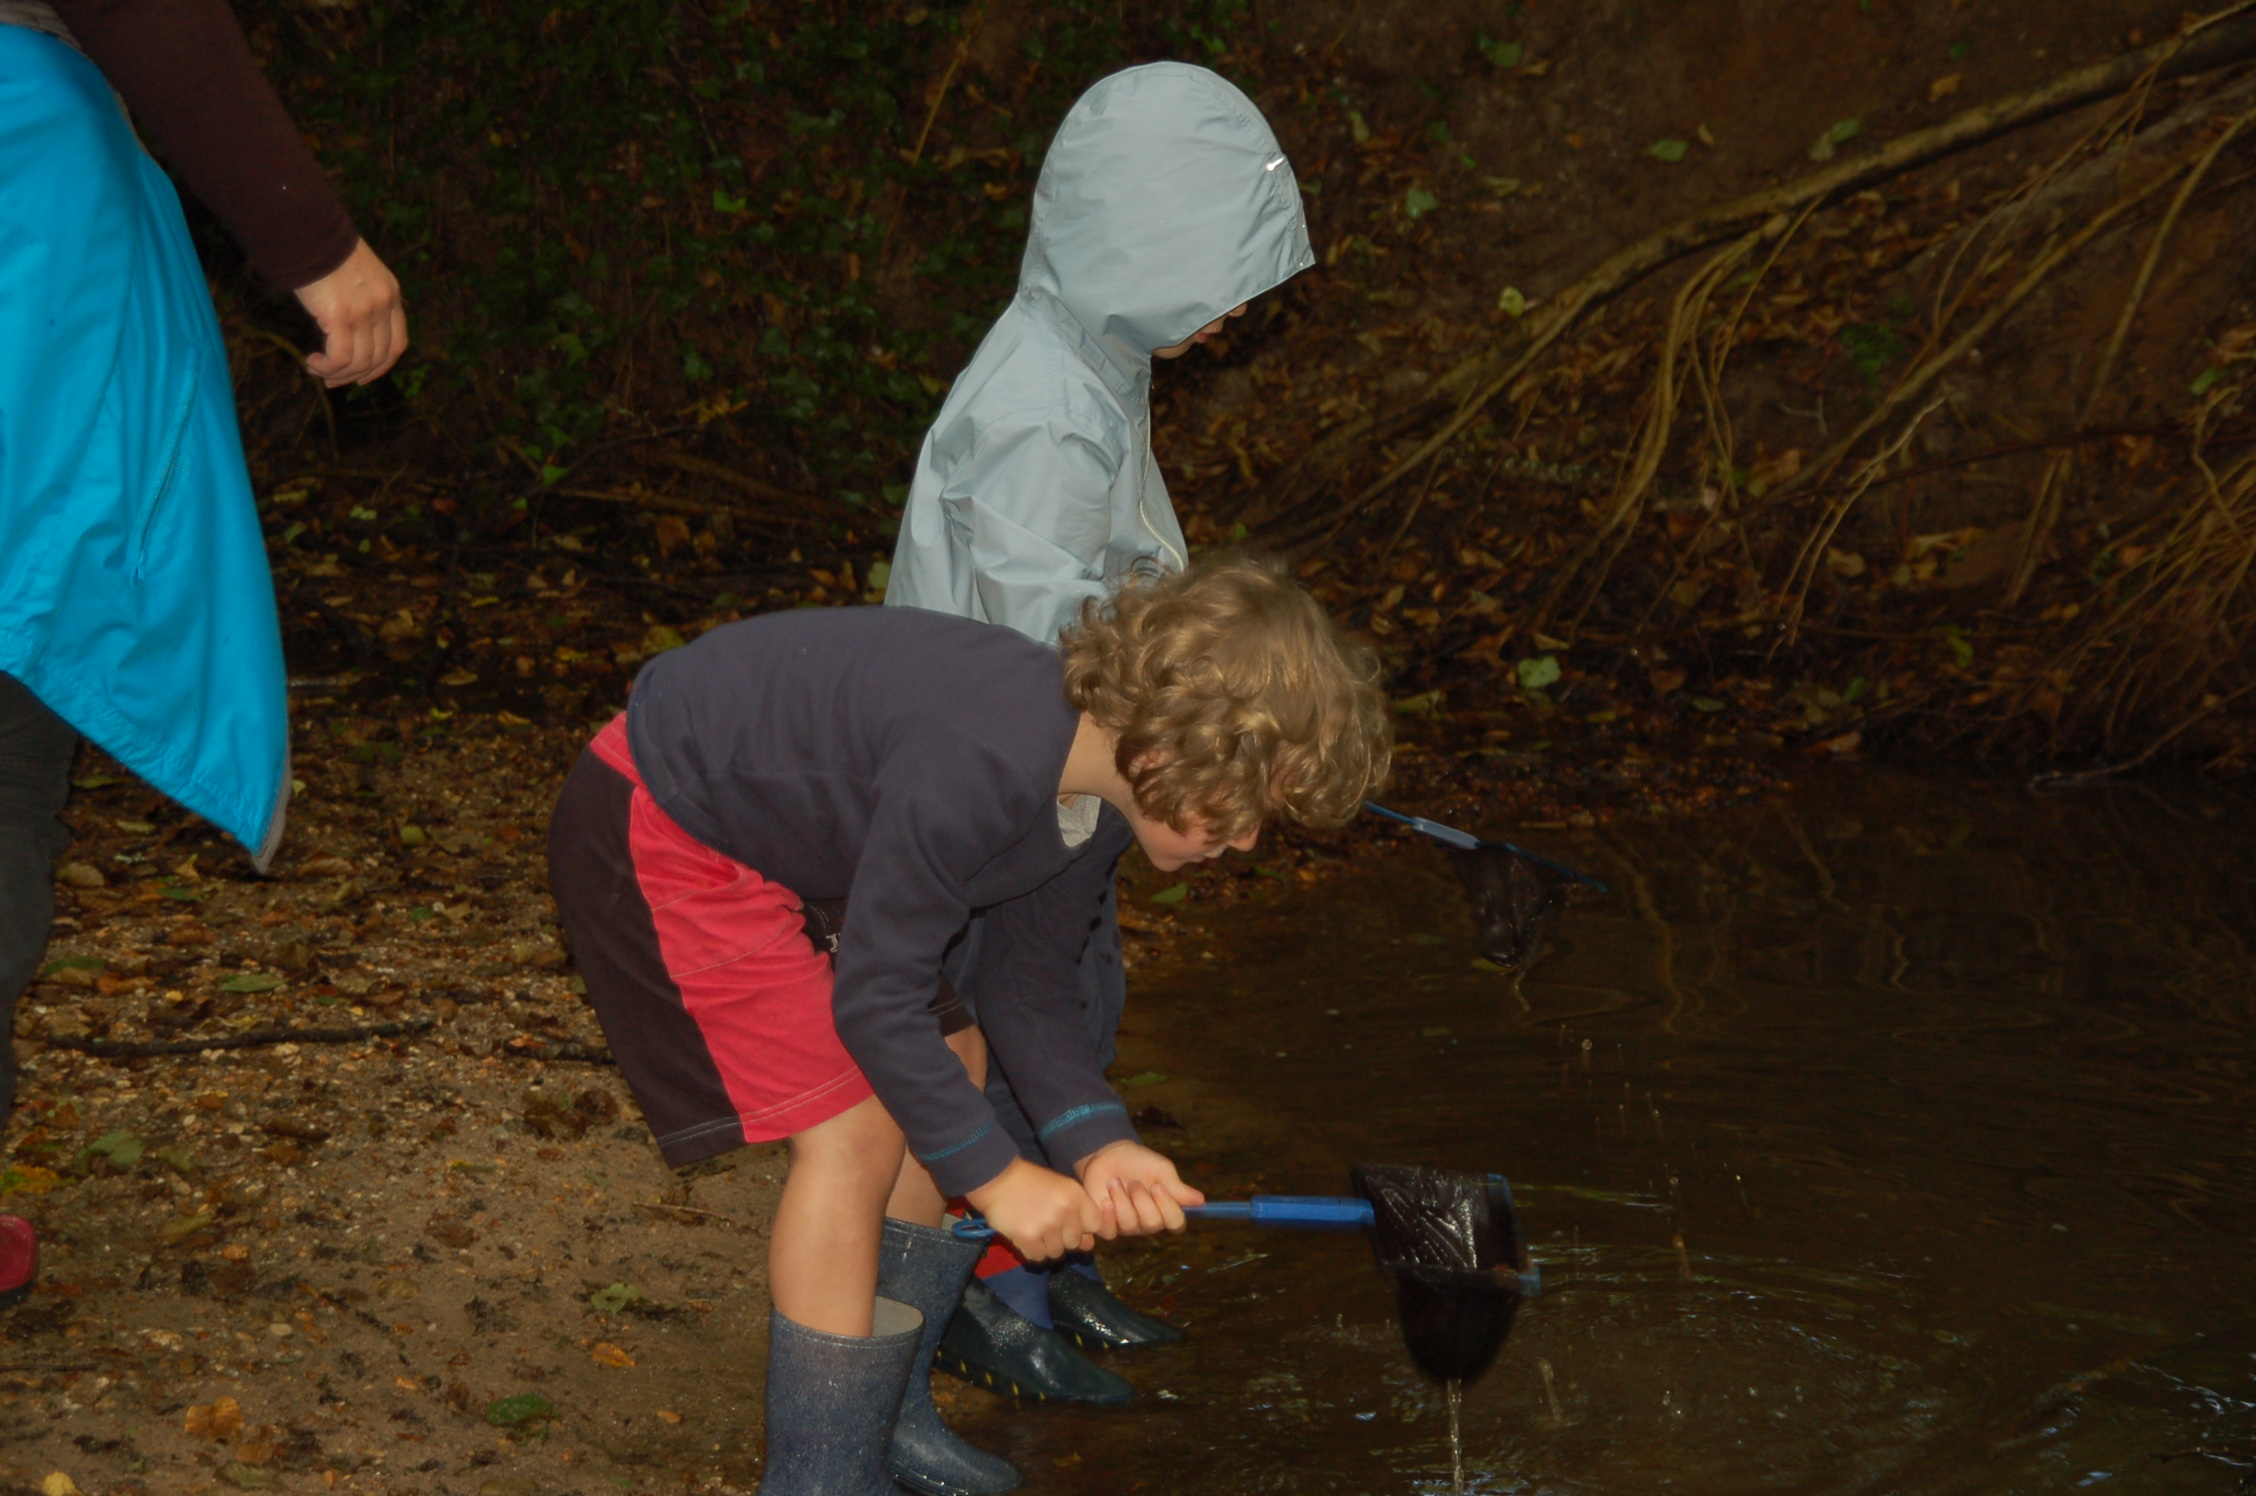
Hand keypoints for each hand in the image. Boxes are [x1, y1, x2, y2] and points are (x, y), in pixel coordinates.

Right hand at [293, 238, 407, 386]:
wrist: (307, 230)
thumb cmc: (323, 249)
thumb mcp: (356, 272)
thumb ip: (360, 297)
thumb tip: (346, 328)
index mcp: (390, 294)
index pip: (397, 343)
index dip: (382, 366)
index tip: (362, 376)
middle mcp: (382, 305)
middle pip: (379, 357)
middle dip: (356, 375)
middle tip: (332, 380)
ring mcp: (364, 311)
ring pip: (360, 361)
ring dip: (338, 374)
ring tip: (317, 370)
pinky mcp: (340, 316)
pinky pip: (341, 357)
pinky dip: (328, 367)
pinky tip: (312, 362)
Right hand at [963, 1158, 1101, 1261]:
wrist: (998, 1178)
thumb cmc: (1031, 1183)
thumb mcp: (1061, 1189)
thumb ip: (1078, 1214)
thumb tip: (1088, 1245)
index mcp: (1076, 1195)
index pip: (1096, 1225)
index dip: (1084, 1228)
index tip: (1070, 1223)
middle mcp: (1066, 1211)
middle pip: (1074, 1242)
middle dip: (1062, 1237)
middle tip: (1046, 1224)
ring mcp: (1047, 1225)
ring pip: (1056, 1252)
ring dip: (1045, 1245)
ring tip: (1033, 1228)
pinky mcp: (1028, 1237)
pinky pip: (1038, 1257)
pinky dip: (1031, 1250)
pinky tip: (1024, 1235)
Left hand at [1075, 1140, 1203, 1236]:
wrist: (1107, 1155)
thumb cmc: (1138, 1162)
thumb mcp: (1160, 1169)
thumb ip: (1176, 1187)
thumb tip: (1200, 1201)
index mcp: (1165, 1209)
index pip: (1176, 1223)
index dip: (1168, 1207)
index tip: (1157, 1186)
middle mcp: (1148, 1222)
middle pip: (1153, 1224)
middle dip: (1142, 1200)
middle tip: (1134, 1182)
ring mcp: (1127, 1226)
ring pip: (1130, 1225)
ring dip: (1122, 1201)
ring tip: (1114, 1182)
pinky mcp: (1106, 1225)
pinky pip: (1109, 1232)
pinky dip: (1108, 1216)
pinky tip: (1106, 1201)